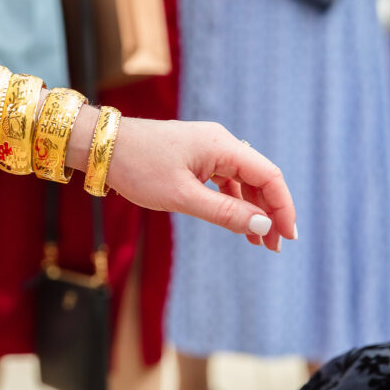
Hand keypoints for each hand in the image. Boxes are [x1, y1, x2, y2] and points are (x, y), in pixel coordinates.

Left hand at [108, 120, 296, 251]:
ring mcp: (206, 147)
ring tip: (257, 241)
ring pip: (242, 179)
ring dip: (252, 208)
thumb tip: (262, 226)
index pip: (269, 176)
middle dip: (269, 212)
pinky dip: (233, 199)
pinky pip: (224, 177)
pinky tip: (235, 222)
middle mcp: (219, 142)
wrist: (102, 146)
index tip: (287, 238)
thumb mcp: (182, 196)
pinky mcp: (194, 154)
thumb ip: (224, 211)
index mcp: (222, 146)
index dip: (283, 208)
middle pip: (259, 178)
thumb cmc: (137, 168)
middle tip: (272, 248)